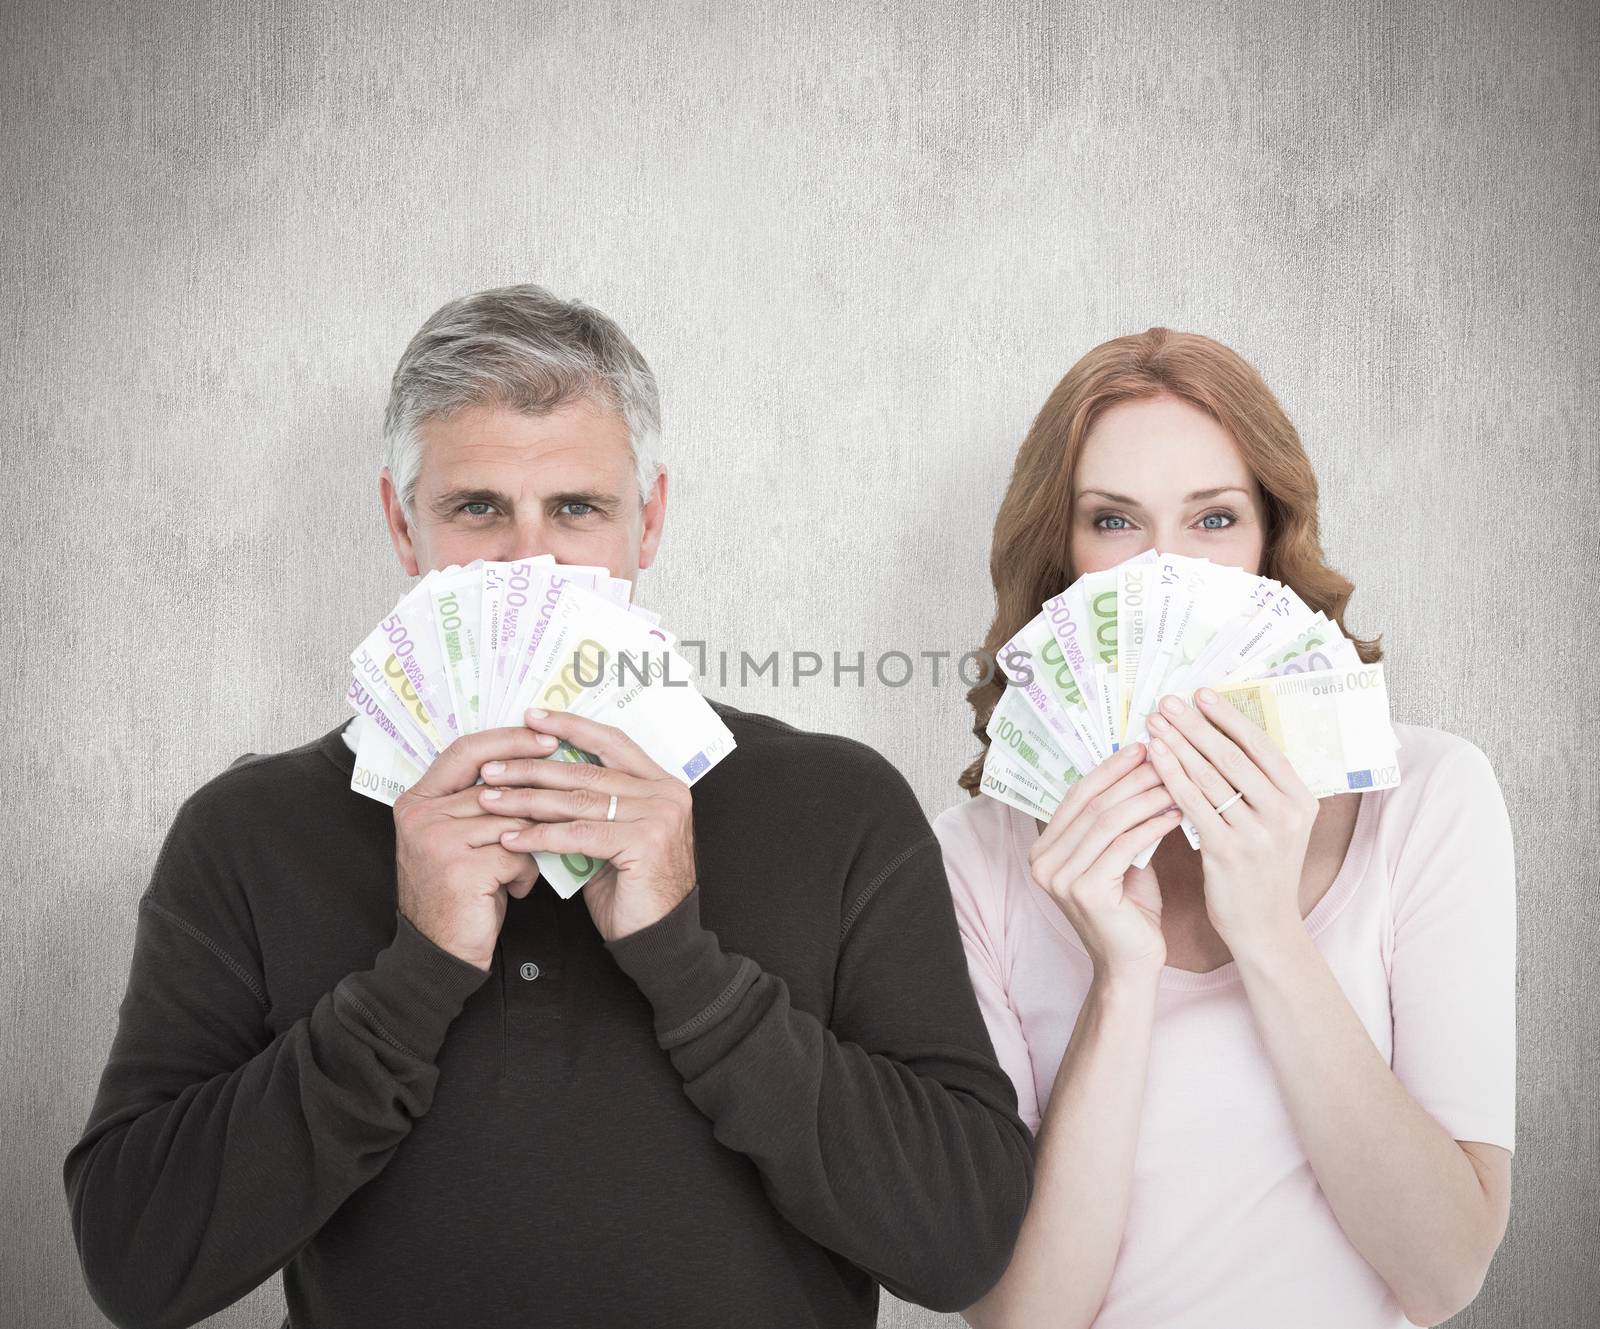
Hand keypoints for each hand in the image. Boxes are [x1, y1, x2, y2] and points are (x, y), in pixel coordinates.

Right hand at [392, 726, 552, 970]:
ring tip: (520, 869)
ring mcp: (436, 840)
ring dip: (530, 847)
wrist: (442, 953)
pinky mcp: (460, 869)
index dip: (510, 740)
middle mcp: (420, 815)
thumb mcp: (462, 840)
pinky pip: (517, 854)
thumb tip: (534, 762)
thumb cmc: (462, 893)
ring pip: (513, 821)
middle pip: (498, 787)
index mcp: (417, 800)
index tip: (548, 739)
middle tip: (564, 807)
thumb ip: (481, 803)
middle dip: (535, 804)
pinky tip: (514, 890)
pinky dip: (525, 873)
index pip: (467, 750)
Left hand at [476, 707, 697, 942]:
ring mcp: (658, 815)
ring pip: (578, 800)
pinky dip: (540, 836)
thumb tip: (541, 781)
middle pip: (588, 770)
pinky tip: (512, 837)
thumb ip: (590, 808)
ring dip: (528, 800)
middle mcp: (664, 793)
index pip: (612, 742)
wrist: (657, 939)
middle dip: (533, 767)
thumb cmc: (632, 890)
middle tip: (492, 767)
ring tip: (491, 799)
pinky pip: (579, 833)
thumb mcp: (611, 838)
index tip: (531, 718)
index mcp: (660, 783)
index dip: (570, 727)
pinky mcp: (644, 841)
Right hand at [1027, 741, 1179, 979]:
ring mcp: (1059, 877)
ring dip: (1146, 796)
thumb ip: (1118, 823)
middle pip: (1093, 804)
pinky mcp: (1085, 891)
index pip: (1077, 795)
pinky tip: (1176, 812)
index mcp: (1044, 848)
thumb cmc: (1130, 911)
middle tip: (1165, 756)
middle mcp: (1043, 861)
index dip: (1110, 768)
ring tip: (1176, 781)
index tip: (1142, 746)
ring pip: (1108, 820)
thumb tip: (1143, 769)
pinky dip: (1152, 824)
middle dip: (1132, 777)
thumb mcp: (1119, 857)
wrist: (1131, 965)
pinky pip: (1124, 845)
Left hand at [1145, 689, 1318, 955]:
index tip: (1201, 693)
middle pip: (1233, 756)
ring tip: (1154, 723)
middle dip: (1196, 724)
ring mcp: (1258, 833)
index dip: (1229, 717)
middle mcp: (1285, 813)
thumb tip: (1221, 735)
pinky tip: (1154, 758)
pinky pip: (1193, 804)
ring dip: (1178, 744)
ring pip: (1210, 777)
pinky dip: (1171, 776)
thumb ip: (1261, 787)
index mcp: (1302, 800)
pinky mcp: (1228, 852)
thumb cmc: (1263, 870)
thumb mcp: (1278, 825)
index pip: (1262, 746)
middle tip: (1167, 701)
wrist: (1265, 928)